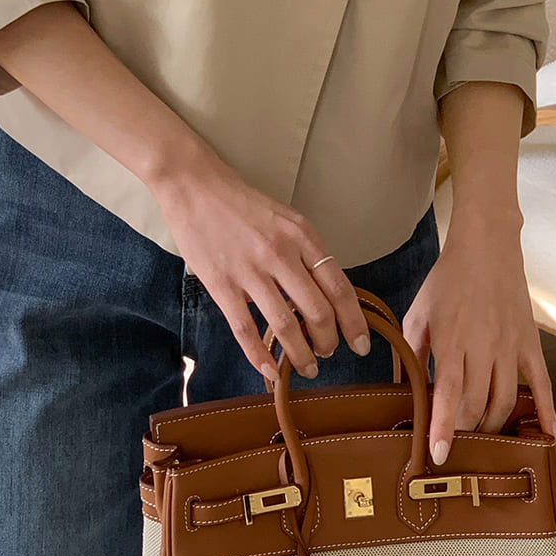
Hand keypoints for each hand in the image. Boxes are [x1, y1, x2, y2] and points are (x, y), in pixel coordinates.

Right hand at [149, 145, 372, 382]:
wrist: (194, 185)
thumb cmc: (241, 203)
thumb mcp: (285, 218)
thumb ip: (304, 252)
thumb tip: (320, 295)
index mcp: (302, 235)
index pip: (339, 287)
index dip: (354, 321)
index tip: (360, 343)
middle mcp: (281, 253)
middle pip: (318, 311)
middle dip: (328, 342)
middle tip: (327, 354)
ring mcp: (250, 270)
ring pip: (286, 325)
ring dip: (300, 355)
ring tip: (306, 368)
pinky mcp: (221, 283)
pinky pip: (245, 329)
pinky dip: (259, 356)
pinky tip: (269, 370)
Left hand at [401, 206, 555, 466]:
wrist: (487, 247)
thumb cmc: (448, 279)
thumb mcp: (419, 312)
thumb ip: (409, 351)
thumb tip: (400, 387)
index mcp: (452, 340)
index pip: (447, 393)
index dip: (442, 428)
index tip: (437, 455)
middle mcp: (483, 348)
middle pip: (476, 405)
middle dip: (463, 430)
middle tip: (454, 442)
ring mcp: (510, 348)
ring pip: (505, 402)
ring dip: (492, 425)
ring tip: (480, 436)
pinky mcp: (531, 344)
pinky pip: (542, 385)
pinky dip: (547, 412)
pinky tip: (550, 436)